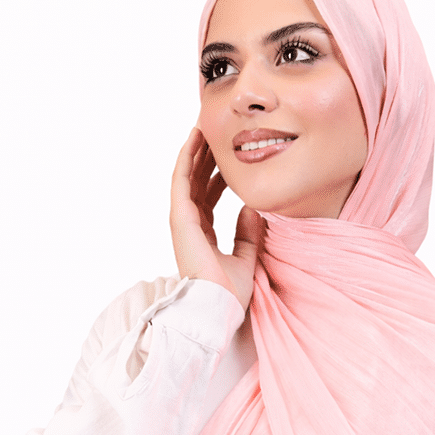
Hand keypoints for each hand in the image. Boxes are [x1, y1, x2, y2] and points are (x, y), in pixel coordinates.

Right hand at [169, 127, 262, 309]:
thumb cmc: (229, 293)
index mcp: (202, 234)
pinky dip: (186, 157)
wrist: (218, 307)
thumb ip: (249, 234)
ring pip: (187, 175)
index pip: (208, 197)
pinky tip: (194, 138)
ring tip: (205, 127)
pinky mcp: (180, 218)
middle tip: (218, 134)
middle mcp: (190, 225)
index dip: (216, 176)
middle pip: (197, 182)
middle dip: (207, 158)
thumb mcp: (247, 259)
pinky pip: (181, 179)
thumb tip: (254, 210)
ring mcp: (182, 221)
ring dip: (195, 150)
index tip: (228, 158)